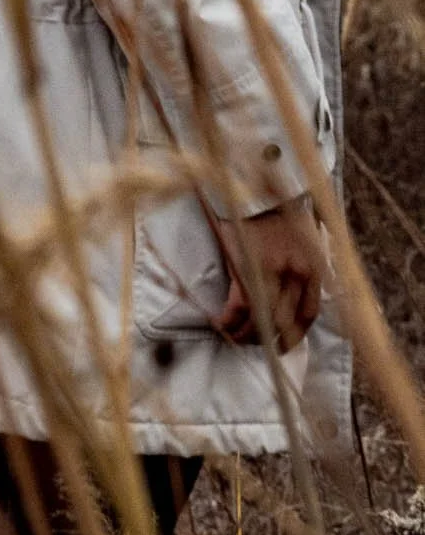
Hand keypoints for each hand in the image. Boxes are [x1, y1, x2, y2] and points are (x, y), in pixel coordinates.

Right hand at [216, 196, 322, 352]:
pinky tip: (220, 323)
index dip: (294, 337)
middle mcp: (296, 275)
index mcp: (313, 269)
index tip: (282, 344)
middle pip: (283, 323)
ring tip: (234, 335)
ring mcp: (271, 273)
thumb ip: (306, 269)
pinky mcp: (246, 269)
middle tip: (253, 342)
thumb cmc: (280, 212)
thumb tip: (296, 300)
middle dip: (266, 339)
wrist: (255, 190)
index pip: (308, 315)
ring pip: (260, 320)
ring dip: (245, 335)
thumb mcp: (306, 240)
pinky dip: (228, 320)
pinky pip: (238, 308)